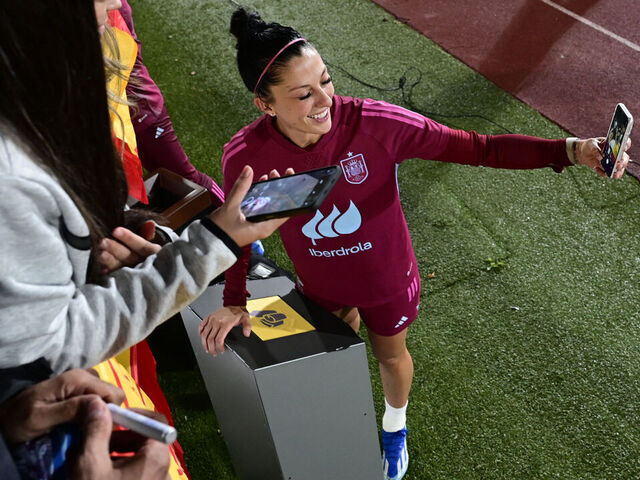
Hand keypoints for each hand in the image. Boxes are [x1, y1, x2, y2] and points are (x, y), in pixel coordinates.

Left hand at [0, 369, 123, 443]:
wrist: (3, 415)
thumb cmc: (18, 419)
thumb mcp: (40, 418)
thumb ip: (70, 410)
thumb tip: (101, 405)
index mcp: (78, 379)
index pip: (115, 394)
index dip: (111, 412)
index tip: (98, 429)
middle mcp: (84, 375)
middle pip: (112, 394)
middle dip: (105, 412)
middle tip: (87, 429)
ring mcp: (82, 380)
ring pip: (106, 397)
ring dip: (98, 412)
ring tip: (81, 426)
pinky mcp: (79, 388)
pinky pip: (97, 398)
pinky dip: (93, 410)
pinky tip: (79, 420)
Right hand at [71, 397, 169, 479]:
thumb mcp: (89, 464)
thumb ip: (96, 430)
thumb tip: (97, 404)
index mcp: (157, 459)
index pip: (155, 421)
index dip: (130, 415)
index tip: (107, 417)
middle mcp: (163, 471)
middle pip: (146, 440)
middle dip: (119, 436)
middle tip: (94, 439)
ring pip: (138, 459)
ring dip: (116, 454)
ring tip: (91, 459)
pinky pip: (137, 475)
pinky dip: (118, 471)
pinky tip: (96, 475)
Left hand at [98, 223, 161, 273]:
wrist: (153, 270)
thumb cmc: (147, 251)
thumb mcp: (149, 242)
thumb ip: (148, 232)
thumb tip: (150, 224)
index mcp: (154, 253)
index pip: (143, 246)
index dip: (130, 238)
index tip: (116, 230)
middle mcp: (146, 265)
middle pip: (131, 257)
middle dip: (115, 249)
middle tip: (102, 242)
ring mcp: (137, 274)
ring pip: (123, 268)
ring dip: (111, 261)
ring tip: (100, 254)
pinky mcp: (129, 281)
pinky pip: (119, 278)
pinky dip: (111, 274)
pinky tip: (103, 271)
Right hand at [198, 306, 251, 355]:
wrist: (234, 304)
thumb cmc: (238, 312)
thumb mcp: (246, 319)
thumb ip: (247, 327)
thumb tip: (246, 334)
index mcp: (225, 324)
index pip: (219, 339)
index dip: (219, 347)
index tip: (221, 350)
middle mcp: (217, 322)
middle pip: (210, 339)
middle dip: (211, 348)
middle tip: (213, 353)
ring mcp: (211, 319)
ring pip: (204, 334)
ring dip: (204, 343)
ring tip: (206, 348)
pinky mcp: (209, 317)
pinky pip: (201, 325)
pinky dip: (200, 332)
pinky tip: (202, 337)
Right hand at [208, 165, 293, 246]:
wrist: (208, 244)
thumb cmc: (221, 231)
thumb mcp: (231, 207)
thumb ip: (241, 188)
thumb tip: (248, 170)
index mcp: (265, 227)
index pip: (286, 210)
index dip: (291, 194)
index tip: (291, 179)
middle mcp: (265, 227)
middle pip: (278, 206)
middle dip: (279, 188)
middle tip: (277, 173)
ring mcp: (258, 225)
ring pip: (269, 205)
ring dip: (270, 191)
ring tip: (269, 176)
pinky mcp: (251, 222)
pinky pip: (261, 208)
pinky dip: (261, 197)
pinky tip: (260, 185)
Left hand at [575, 137, 631, 178]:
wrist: (583, 153)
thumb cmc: (590, 145)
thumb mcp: (591, 144)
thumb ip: (595, 149)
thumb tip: (601, 157)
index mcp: (615, 144)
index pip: (625, 143)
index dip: (627, 145)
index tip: (624, 148)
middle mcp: (617, 154)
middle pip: (625, 159)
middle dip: (623, 163)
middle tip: (618, 165)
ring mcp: (613, 162)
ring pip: (620, 169)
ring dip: (618, 173)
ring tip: (614, 175)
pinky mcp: (607, 169)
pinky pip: (608, 174)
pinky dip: (602, 173)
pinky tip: (595, 168)